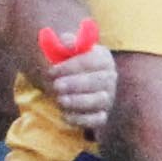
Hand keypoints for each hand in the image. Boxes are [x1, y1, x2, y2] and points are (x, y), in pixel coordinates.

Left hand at [38, 21, 116, 136]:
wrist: (67, 85)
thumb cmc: (66, 65)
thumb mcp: (65, 51)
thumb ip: (66, 43)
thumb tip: (66, 40)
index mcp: (103, 58)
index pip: (92, 60)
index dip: (71, 66)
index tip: (52, 70)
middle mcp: (110, 77)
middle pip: (98, 81)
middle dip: (75, 84)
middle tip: (56, 86)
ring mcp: (108, 97)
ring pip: (99, 100)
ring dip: (78, 101)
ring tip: (60, 100)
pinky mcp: (102, 116)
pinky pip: (96, 120)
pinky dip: (81, 119)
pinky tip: (64, 115)